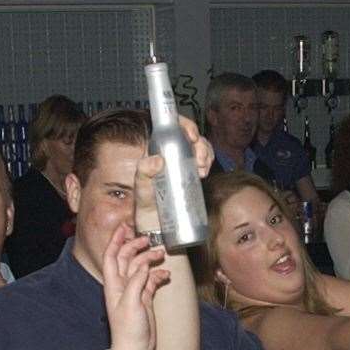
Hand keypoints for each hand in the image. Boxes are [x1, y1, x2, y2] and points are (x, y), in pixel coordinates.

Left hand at [99, 224, 162, 349]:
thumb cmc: (128, 330)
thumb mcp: (130, 303)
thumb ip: (136, 282)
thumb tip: (144, 265)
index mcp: (113, 285)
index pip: (111, 256)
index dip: (116, 240)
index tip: (125, 227)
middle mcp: (122, 285)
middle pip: (126, 258)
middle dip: (136, 246)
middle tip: (149, 239)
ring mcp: (134, 292)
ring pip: (141, 268)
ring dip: (150, 259)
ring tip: (162, 254)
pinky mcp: (145, 299)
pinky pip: (151, 281)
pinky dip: (159, 275)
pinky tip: (167, 275)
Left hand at [132, 117, 213, 232]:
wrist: (157, 224)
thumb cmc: (145, 204)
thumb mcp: (141, 187)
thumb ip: (143, 172)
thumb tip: (158, 159)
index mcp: (158, 148)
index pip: (172, 127)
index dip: (185, 125)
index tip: (192, 136)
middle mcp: (171, 152)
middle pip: (190, 136)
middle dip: (200, 144)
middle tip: (199, 161)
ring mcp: (183, 162)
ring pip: (200, 146)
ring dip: (206, 153)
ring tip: (201, 169)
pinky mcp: (192, 173)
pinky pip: (204, 160)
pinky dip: (208, 162)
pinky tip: (203, 172)